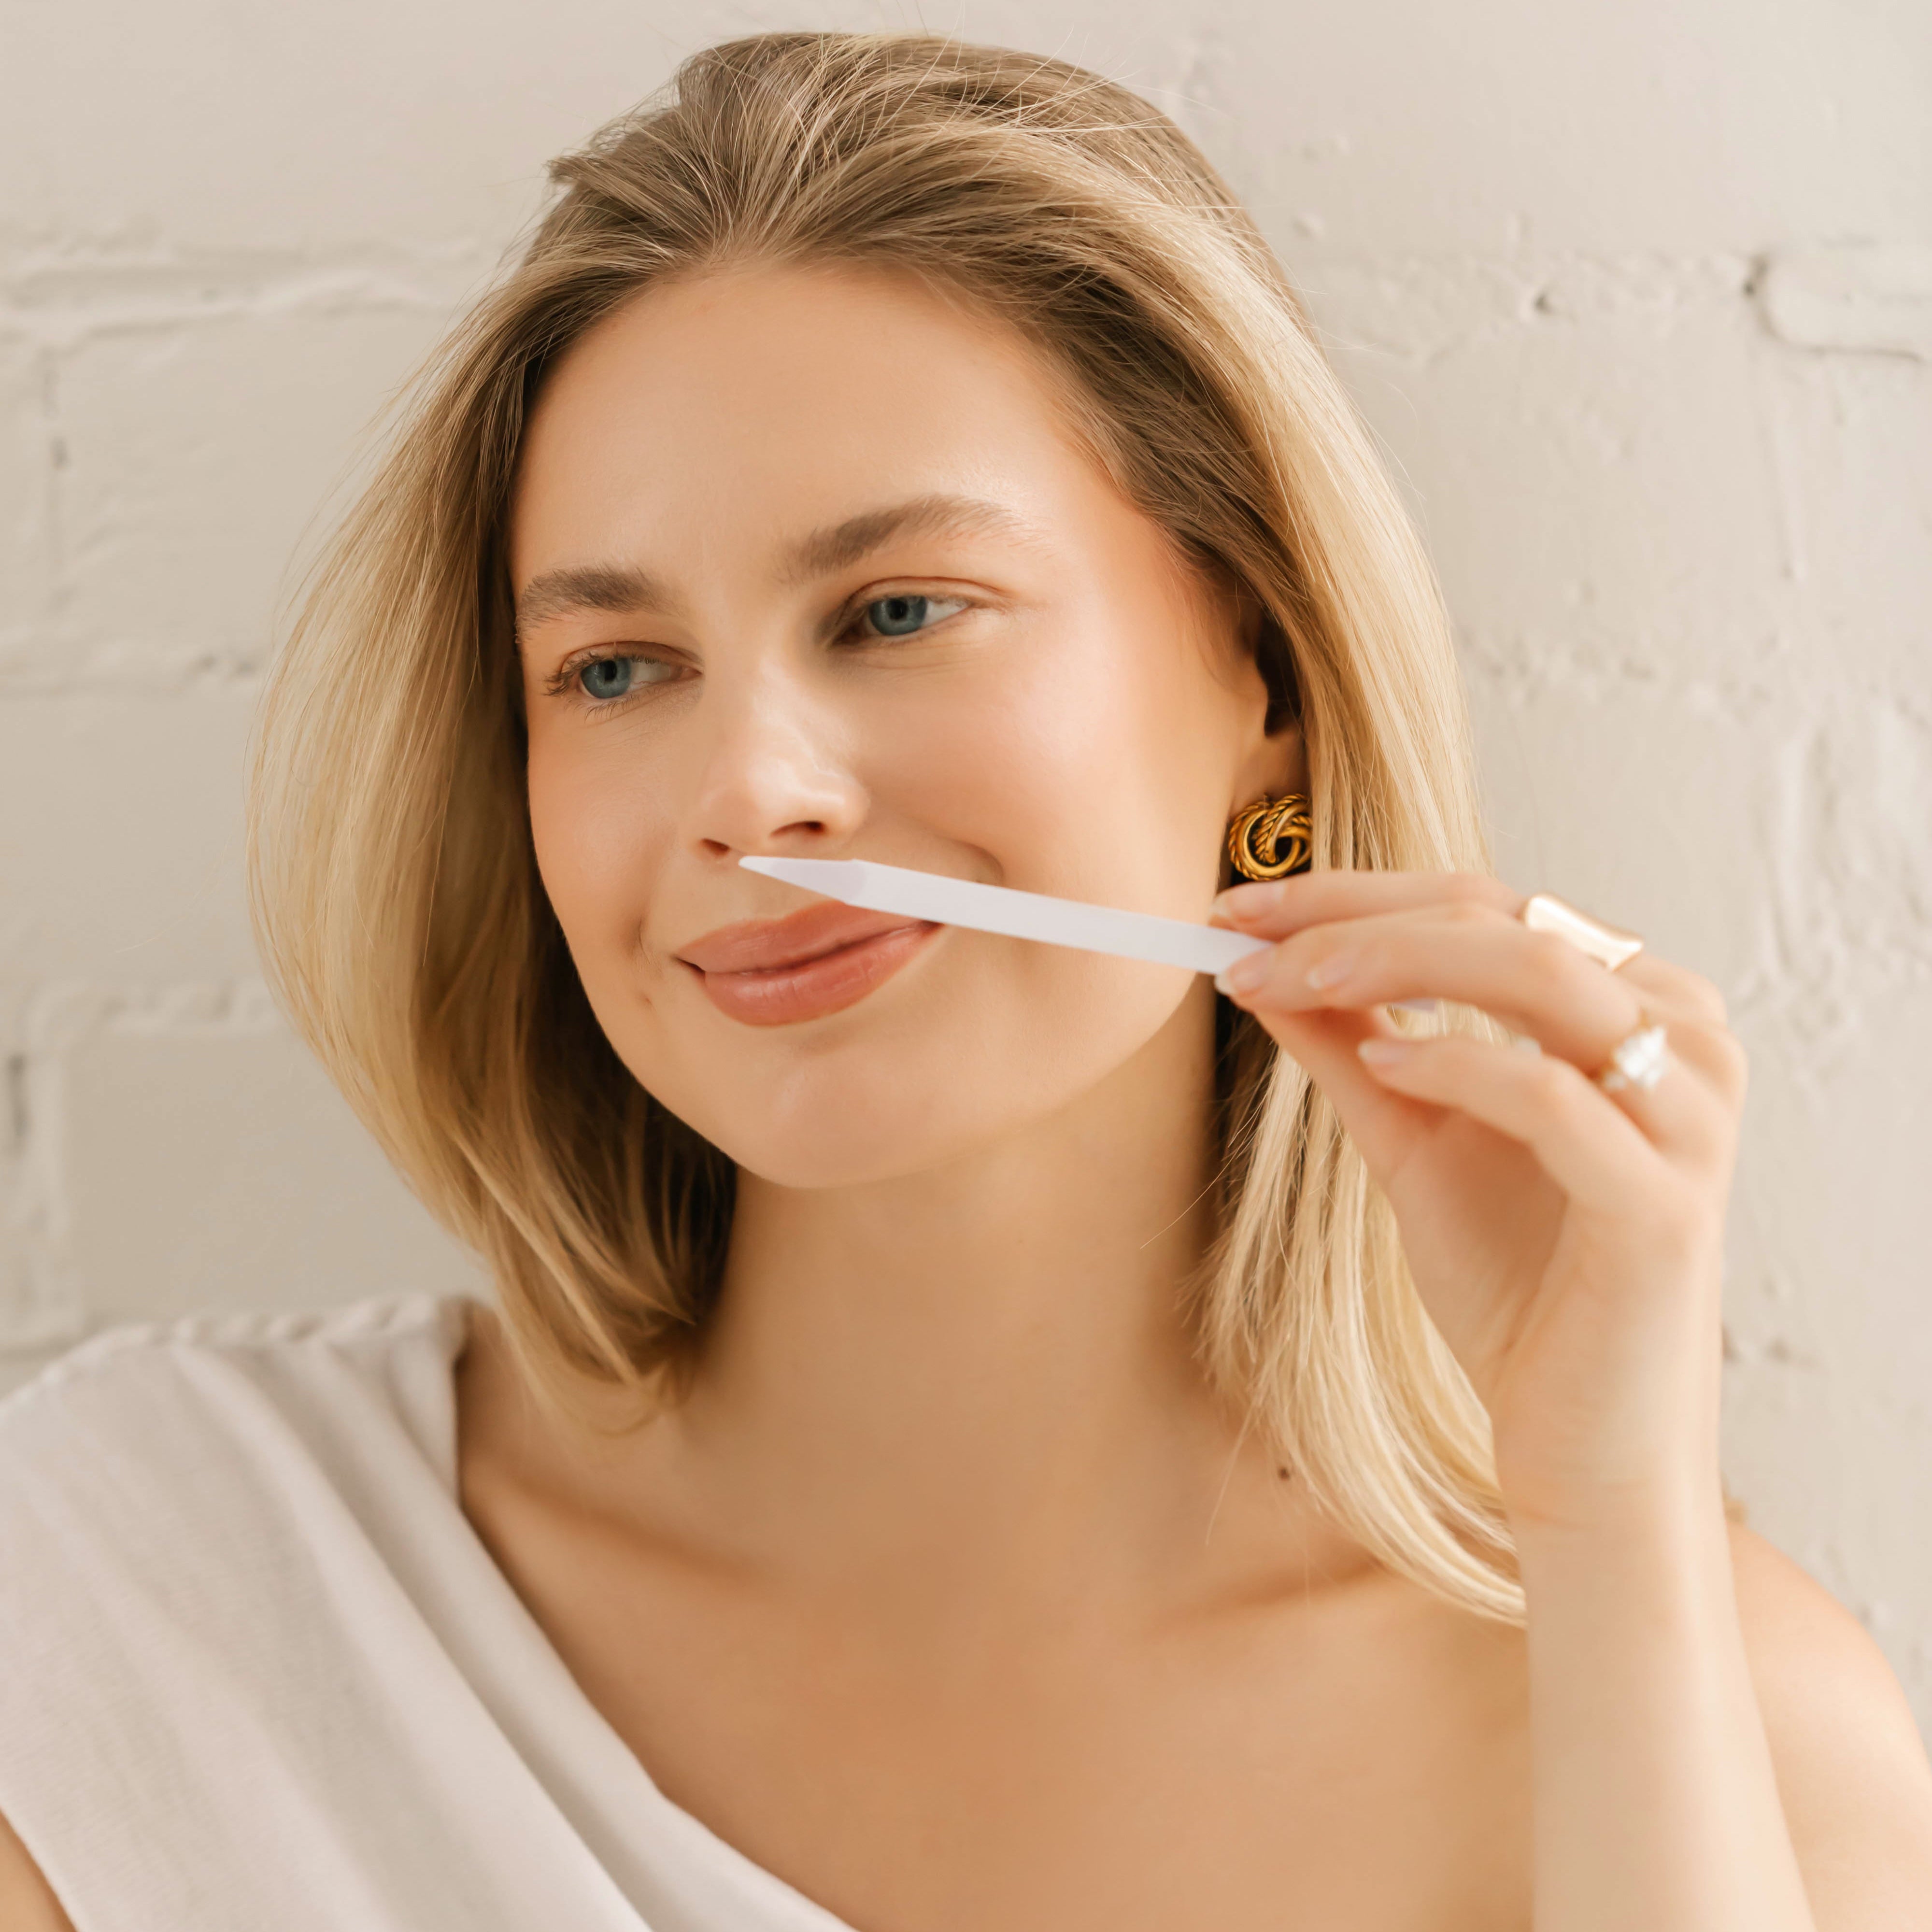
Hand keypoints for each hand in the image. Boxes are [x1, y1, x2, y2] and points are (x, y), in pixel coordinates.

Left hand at [1210, 871, 1748, 1532]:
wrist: (1576, 1442)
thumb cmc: (1515, 1286)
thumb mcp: (1410, 1138)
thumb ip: (1351, 1045)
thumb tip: (1263, 962)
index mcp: (1630, 1007)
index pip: (1482, 903)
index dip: (1351, 894)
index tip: (1238, 908)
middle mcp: (1682, 1039)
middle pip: (1507, 917)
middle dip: (1356, 918)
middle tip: (1244, 937)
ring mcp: (1687, 1118)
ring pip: (1542, 973)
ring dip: (1396, 962)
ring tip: (1292, 980)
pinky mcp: (1667, 1204)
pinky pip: (1554, 1096)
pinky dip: (1458, 1065)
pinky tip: (1382, 1066)